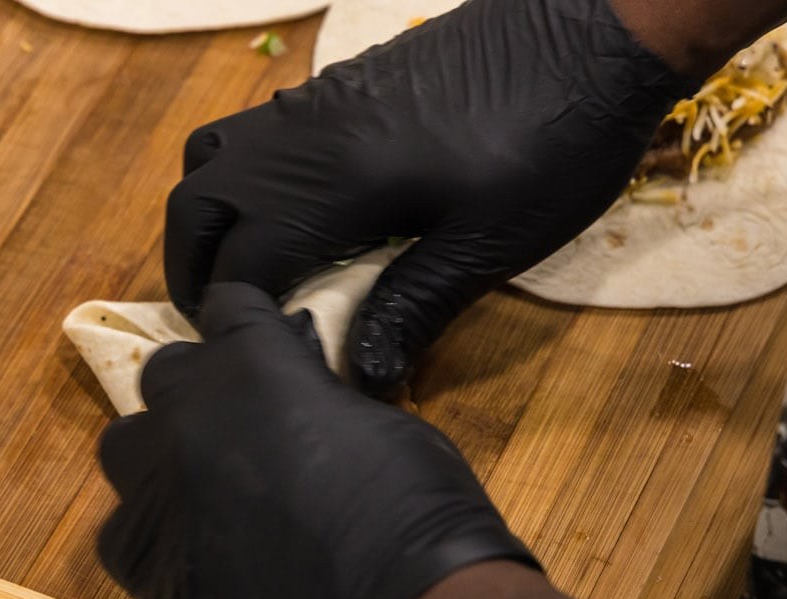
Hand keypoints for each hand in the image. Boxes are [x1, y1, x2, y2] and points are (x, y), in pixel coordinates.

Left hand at [97, 283, 537, 598]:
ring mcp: (158, 491)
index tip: (264, 345)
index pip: (225, 308)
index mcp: (252, 364)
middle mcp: (187, 416)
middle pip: (164, 375)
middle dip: (201, 390)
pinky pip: (121, 531)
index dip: (248, 325)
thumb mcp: (382, 424)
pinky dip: (153, 533)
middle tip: (244, 426)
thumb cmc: (418, 515)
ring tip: (209, 489)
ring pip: (126, 448)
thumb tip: (301, 391)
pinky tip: (196, 554)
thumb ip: (318, 396)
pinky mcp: (145, 566)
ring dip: (163, 456)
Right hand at [165, 0, 692, 394]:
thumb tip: (360, 376)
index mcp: (335, 186)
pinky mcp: (337, 86)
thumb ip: (414, 306)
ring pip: (213, 157)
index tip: (254, 356)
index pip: (239, 263)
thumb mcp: (489, 243)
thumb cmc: (551, 138)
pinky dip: (244, 178)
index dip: (232, 319)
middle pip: (197, 204)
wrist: (591, 27)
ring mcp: (314, 104)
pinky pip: (252, 130)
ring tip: (249, 263)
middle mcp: (303, 139)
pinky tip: (301, 211)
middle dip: (194, 268)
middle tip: (228, 316)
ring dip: (212, 215)